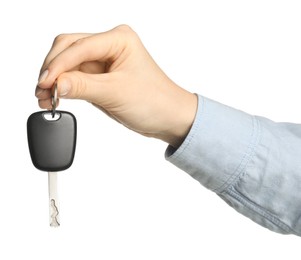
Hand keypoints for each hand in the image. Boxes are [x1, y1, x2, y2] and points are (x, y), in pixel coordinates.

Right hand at [36, 25, 196, 147]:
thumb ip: (83, 86)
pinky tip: (55, 98)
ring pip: (69, 64)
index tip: (45, 83)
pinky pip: (75, 77)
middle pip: (68, 49)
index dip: (58, 65)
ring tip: (46, 98)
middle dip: (53, 69)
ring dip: (55, 80)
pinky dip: (63, 87)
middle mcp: (110, 46)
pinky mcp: (100, 76)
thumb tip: (55, 83)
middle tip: (43, 91)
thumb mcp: (116, 93)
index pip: (79, 46)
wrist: (168, 118)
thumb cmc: (155, 101)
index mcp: (119, 39)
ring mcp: (104, 61)